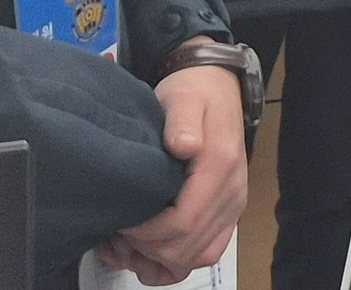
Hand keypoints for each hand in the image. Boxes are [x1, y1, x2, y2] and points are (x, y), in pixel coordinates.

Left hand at [98, 65, 246, 282]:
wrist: (217, 90)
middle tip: (118, 232)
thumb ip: (183, 120)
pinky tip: (149, 249)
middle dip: (147, 249)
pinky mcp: (226, 215)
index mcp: (220, 167)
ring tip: (129, 243)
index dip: (147, 233)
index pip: (183, 222)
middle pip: (186, 248)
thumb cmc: (194, 94)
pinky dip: (175, 260)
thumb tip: (184, 145)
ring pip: (197, 258)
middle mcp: (231, 194)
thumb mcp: (183, 97)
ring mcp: (231, 208)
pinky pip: (205, 254)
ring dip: (159, 259)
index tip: (121, 222)